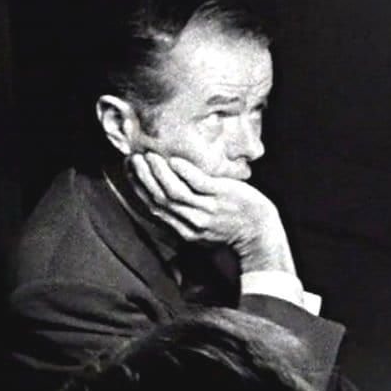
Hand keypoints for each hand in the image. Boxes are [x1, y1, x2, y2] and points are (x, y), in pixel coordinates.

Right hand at [130, 152, 294, 273]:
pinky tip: (174, 160)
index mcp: (184, 229)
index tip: (130, 171)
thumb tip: (169, 195)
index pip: (154, 207)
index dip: (139, 188)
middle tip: (134, 159)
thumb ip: (185, 214)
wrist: (260, 233)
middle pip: (159, 198)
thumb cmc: (233, 225)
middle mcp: (191, 221)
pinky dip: (182, 171)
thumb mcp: (203, 227)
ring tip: (149, 156)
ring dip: (158, 173)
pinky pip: (196, 184)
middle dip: (143, 178)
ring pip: (173, 192)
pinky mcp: (220, 197)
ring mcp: (206, 210)